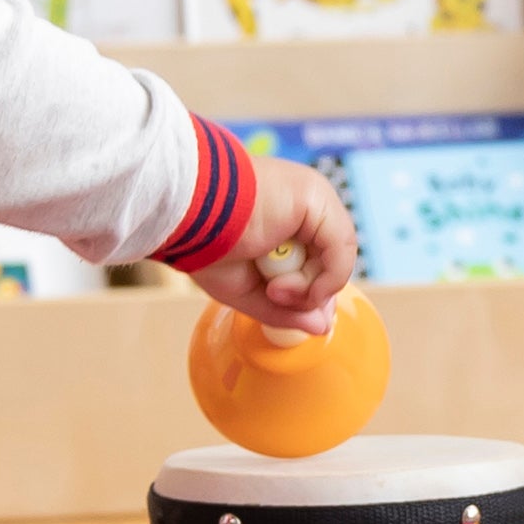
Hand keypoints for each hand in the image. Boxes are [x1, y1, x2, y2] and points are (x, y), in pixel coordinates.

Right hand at [190, 154, 356, 333]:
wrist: (183, 215)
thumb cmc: (203, 245)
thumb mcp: (246, 289)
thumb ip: (286, 310)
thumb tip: (322, 327)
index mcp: (287, 220)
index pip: (319, 262)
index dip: (309, 293)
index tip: (281, 303)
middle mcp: (304, 207)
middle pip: (330, 263)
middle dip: (307, 292)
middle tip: (272, 294)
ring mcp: (313, 198)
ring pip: (336, 259)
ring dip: (307, 287)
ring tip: (273, 288)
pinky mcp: (315, 196)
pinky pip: (341, 249)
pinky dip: (323, 278)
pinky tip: (284, 284)